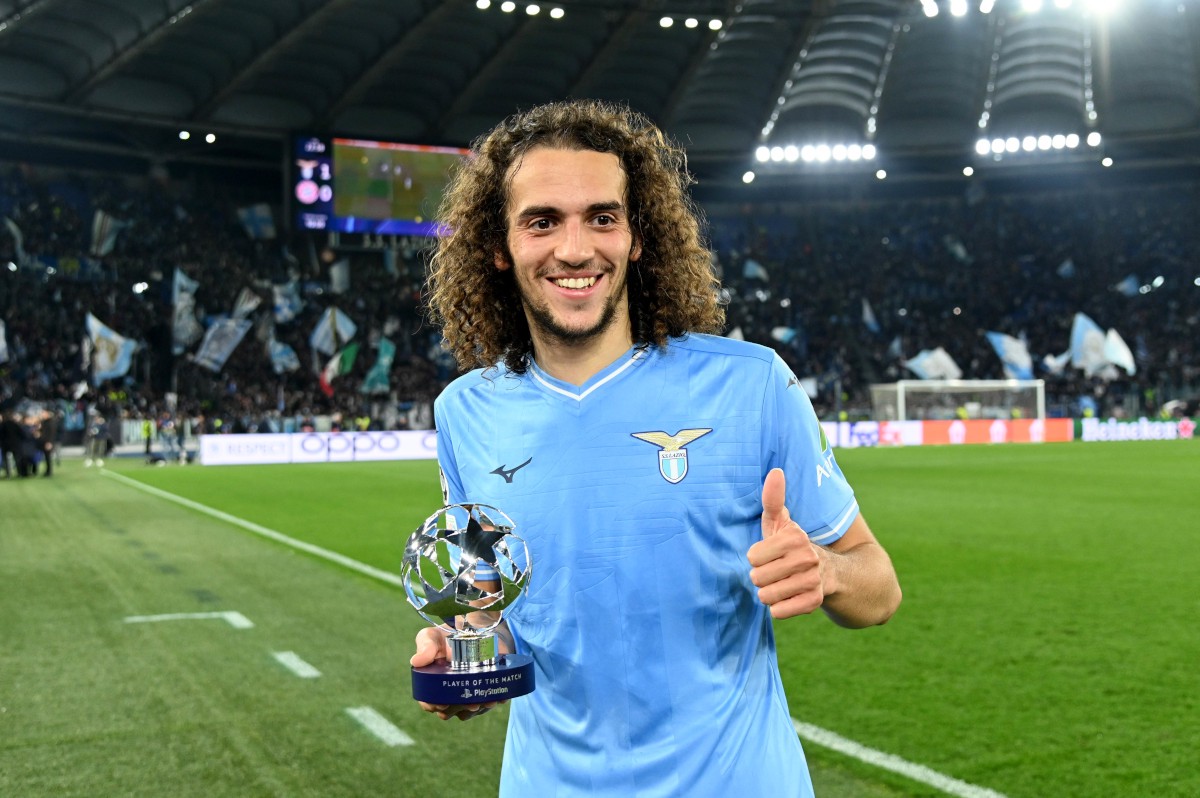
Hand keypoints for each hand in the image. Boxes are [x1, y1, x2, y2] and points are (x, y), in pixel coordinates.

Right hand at [410, 626, 506, 720]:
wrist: (477, 627)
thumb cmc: (449, 635)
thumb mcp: (433, 636)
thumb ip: (424, 645)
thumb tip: (416, 661)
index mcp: (434, 685)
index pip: (430, 704)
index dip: (434, 706)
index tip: (442, 704)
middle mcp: (451, 693)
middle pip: (451, 712)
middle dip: (458, 709)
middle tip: (467, 702)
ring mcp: (470, 693)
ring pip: (471, 711)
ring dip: (477, 708)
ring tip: (482, 700)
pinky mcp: (489, 689)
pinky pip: (493, 700)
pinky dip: (495, 699)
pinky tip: (497, 695)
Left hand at [747, 468, 829, 618]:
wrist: (831, 572)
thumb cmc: (793, 545)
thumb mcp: (782, 522)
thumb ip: (773, 499)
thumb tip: (775, 471)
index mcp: (795, 537)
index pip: (752, 557)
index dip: (757, 558)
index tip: (770, 554)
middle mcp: (807, 558)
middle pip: (757, 579)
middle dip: (761, 578)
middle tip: (775, 571)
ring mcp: (813, 581)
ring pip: (766, 597)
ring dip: (769, 593)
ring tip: (781, 584)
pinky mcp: (815, 602)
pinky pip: (778, 612)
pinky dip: (779, 608)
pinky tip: (789, 597)